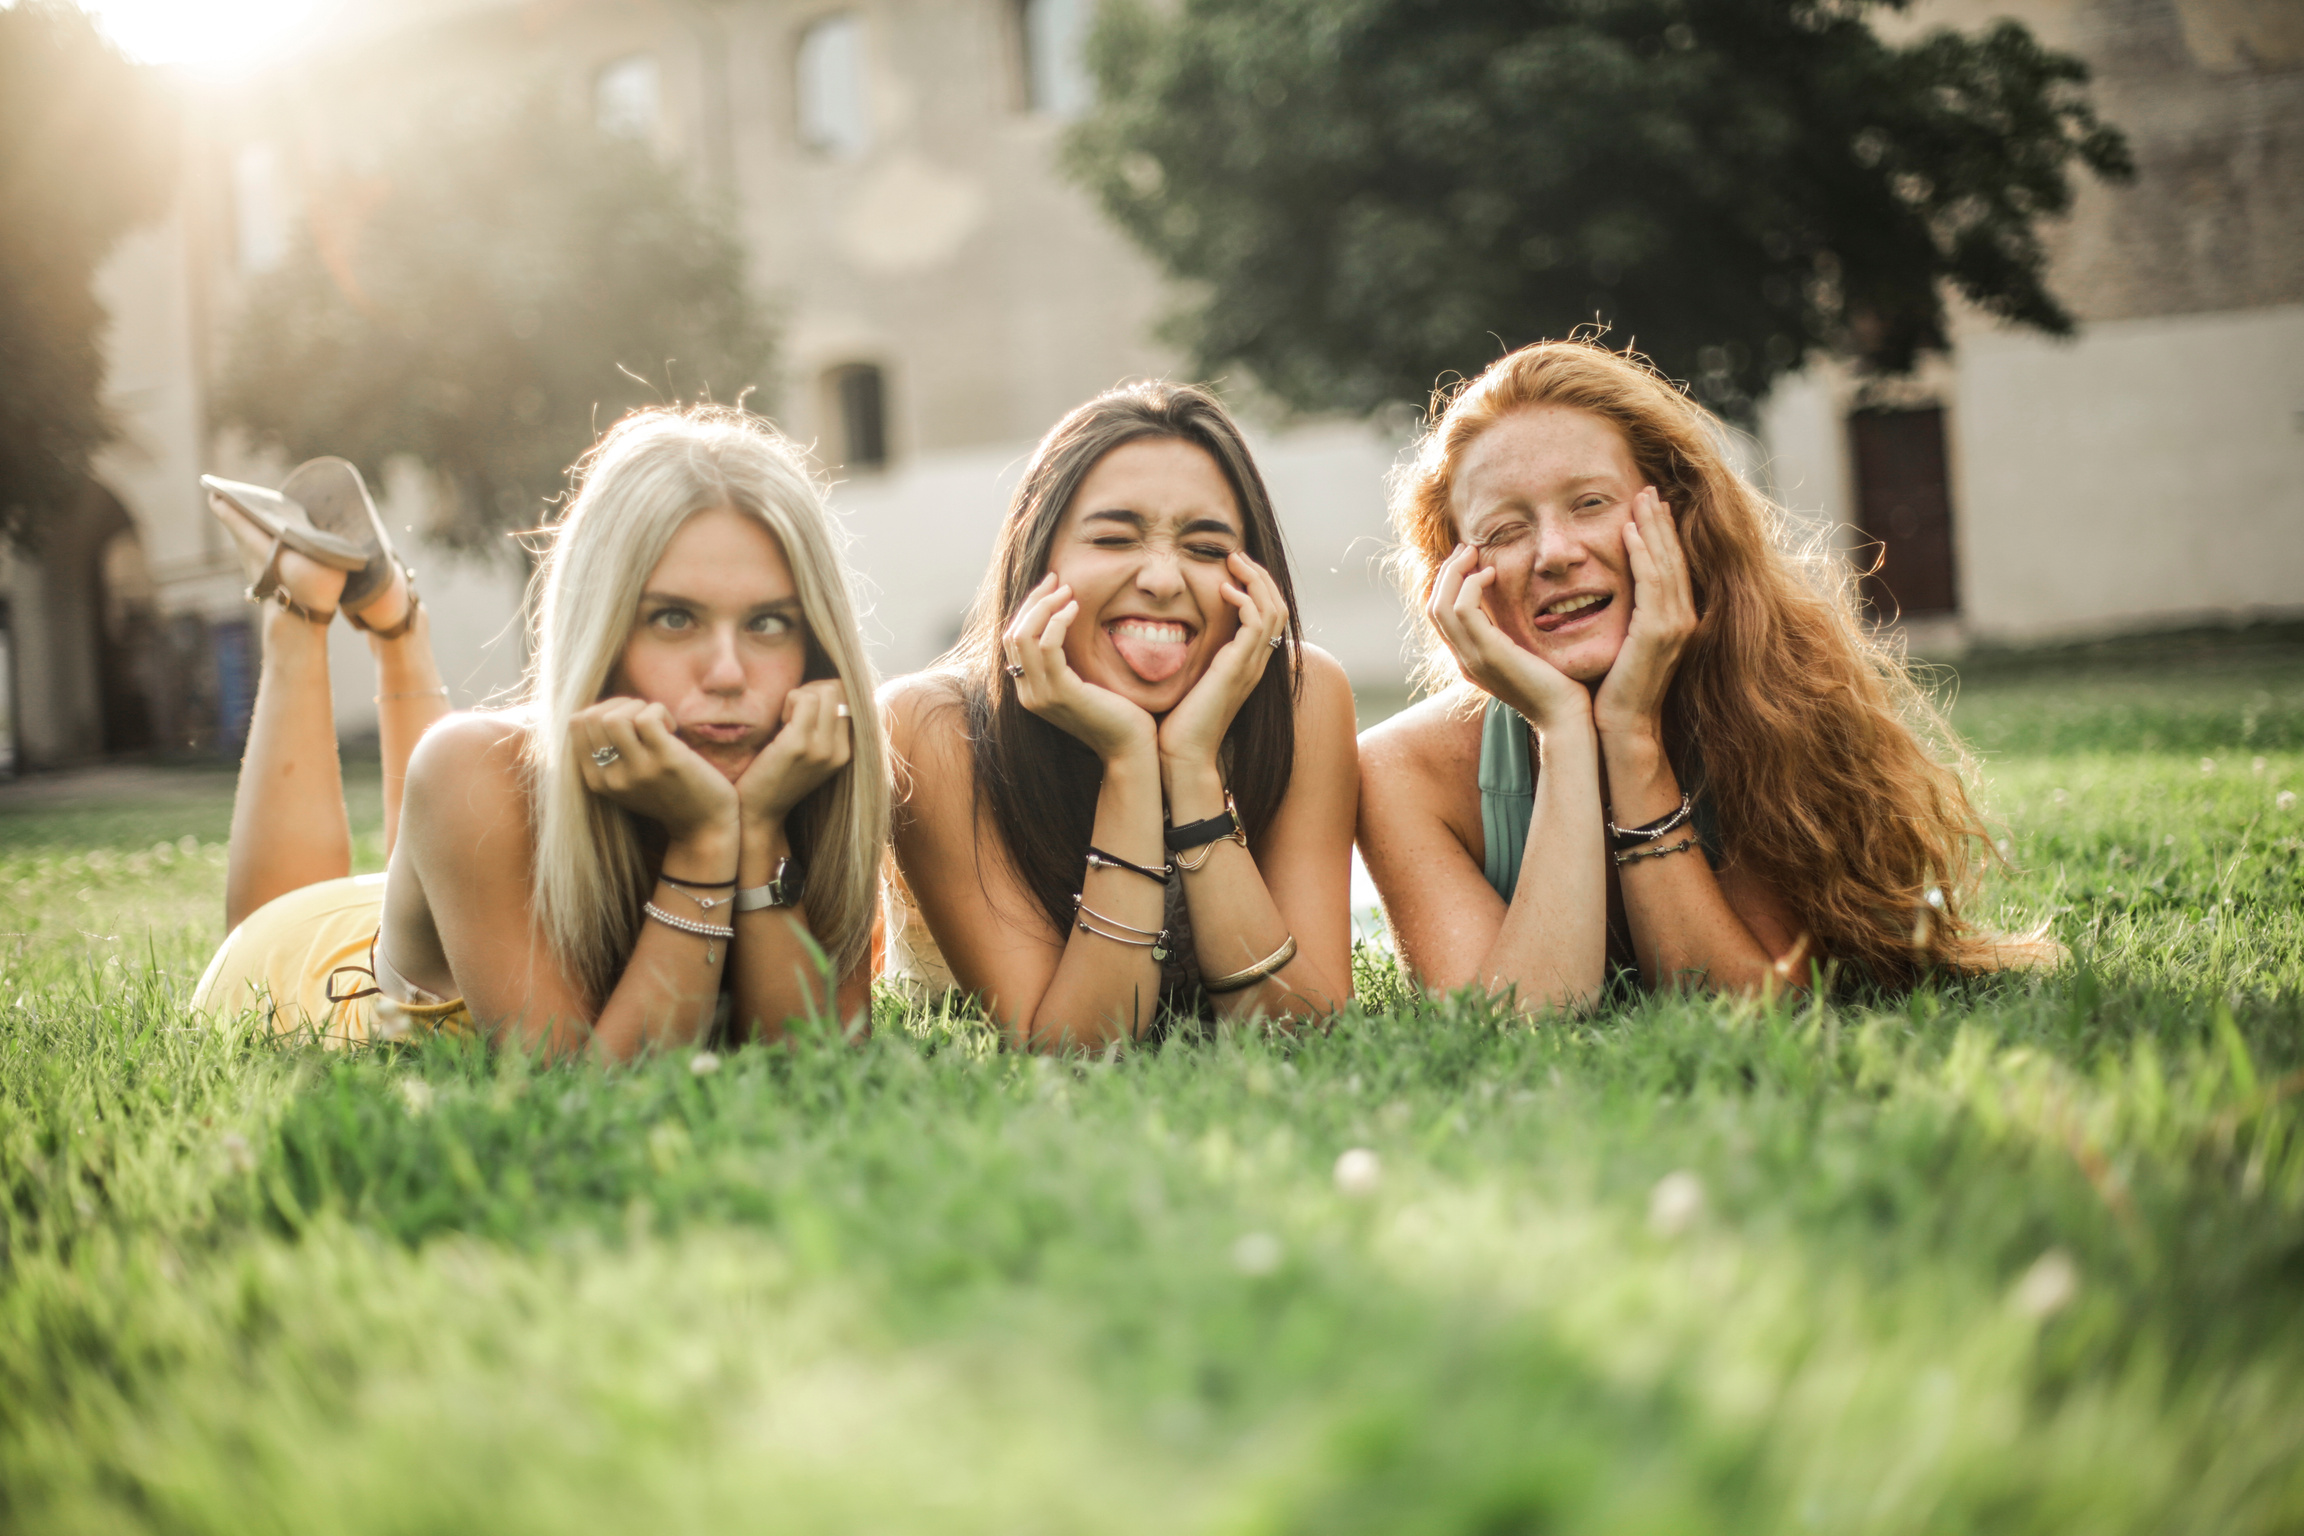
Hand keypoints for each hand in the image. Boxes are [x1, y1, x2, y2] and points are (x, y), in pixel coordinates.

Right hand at [572, 698, 738, 846]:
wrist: (704, 825)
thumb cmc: (668, 795)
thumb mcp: (627, 781)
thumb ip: (609, 755)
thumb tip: (599, 710)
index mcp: (597, 781)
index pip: (576, 724)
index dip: (602, 708)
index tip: (627, 719)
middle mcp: (612, 778)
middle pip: (593, 717)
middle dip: (620, 703)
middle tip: (643, 716)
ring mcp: (638, 770)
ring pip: (614, 718)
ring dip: (638, 706)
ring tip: (657, 721)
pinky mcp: (665, 761)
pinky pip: (648, 717)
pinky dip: (659, 711)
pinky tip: (672, 727)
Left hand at [735, 679, 853, 829]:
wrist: (759, 812)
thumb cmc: (777, 776)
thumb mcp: (811, 754)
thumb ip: (825, 728)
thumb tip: (830, 688)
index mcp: (846, 752)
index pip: (851, 698)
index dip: (825, 694)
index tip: (804, 711)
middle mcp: (840, 750)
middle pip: (839, 690)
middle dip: (812, 690)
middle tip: (792, 712)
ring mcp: (822, 748)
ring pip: (824, 691)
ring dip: (800, 695)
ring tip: (786, 719)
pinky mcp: (799, 744)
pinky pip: (803, 699)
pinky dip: (789, 700)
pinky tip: (780, 722)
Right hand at [1003, 573, 1156, 762]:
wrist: (1131, 748)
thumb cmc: (1117, 713)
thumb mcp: (1086, 680)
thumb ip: (1070, 658)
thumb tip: (1067, 620)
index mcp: (1030, 689)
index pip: (1013, 639)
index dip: (1030, 608)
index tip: (1052, 586)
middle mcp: (1027, 693)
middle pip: (1013, 633)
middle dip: (1034, 601)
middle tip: (1057, 579)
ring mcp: (1040, 695)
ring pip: (1024, 635)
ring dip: (1045, 605)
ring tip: (1068, 590)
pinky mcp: (1060, 692)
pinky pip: (1048, 645)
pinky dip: (1059, 620)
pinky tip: (1076, 608)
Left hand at [1157, 550, 1287, 773]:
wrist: (1181, 755)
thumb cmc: (1176, 723)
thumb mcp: (1187, 680)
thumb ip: (1190, 657)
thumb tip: (1168, 632)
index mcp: (1247, 664)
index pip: (1267, 615)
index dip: (1255, 587)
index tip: (1230, 568)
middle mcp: (1256, 663)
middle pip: (1277, 606)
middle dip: (1259, 575)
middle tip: (1235, 555)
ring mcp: (1251, 666)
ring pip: (1273, 610)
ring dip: (1256, 580)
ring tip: (1233, 562)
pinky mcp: (1239, 668)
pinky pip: (1257, 624)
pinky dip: (1246, 601)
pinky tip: (1223, 590)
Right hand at [1429, 542, 1589, 732]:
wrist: (1567, 719)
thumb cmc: (1558, 689)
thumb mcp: (1530, 656)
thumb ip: (1516, 635)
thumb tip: (1520, 609)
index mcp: (1470, 660)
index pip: (1441, 617)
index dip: (1449, 584)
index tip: (1470, 560)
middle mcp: (1463, 660)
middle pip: (1433, 607)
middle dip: (1447, 572)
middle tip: (1468, 548)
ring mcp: (1471, 658)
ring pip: (1440, 605)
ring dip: (1455, 572)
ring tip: (1475, 553)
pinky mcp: (1488, 653)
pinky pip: (1463, 608)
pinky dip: (1472, 584)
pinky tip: (1492, 573)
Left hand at [1592, 488, 1695, 742]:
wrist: (1623, 725)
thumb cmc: (1616, 690)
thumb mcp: (1626, 644)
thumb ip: (1629, 617)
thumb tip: (1613, 593)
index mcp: (1677, 621)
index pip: (1672, 567)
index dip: (1663, 534)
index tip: (1651, 506)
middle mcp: (1684, 619)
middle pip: (1674, 558)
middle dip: (1661, 521)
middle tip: (1648, 489)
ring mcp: (1675, 625)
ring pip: (1666, 564)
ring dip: (1652, 528)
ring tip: (1640, 499)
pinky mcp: (1658, 632)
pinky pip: (1652, 582)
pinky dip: (1643, 554)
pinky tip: (1629, 531)